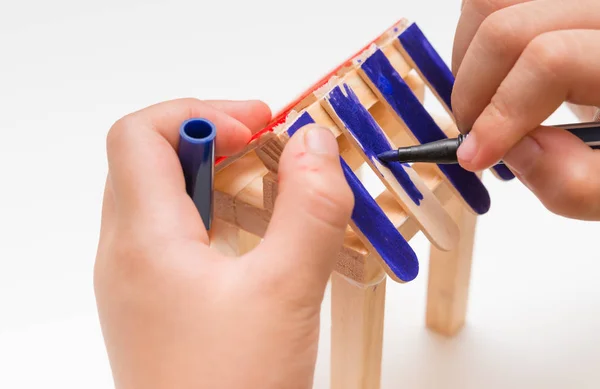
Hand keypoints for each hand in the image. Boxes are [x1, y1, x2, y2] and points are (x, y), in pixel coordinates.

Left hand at [94, 98, 353, 388]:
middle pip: (154, 160)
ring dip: (224, 183)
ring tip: (279, 198)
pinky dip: (221, 221)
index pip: (140, 133)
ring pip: (169, 199)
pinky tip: (263, 245)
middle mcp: (126, 256)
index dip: (200, 112)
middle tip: (277, 154)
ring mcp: (138, 282)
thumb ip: (308, 208)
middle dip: (219, 144)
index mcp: (142, 241)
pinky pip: (179, 237)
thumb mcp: (286, 292)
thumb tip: (315, 143)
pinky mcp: (157, 304)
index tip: (259, 125)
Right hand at [452, 0, 599, 219]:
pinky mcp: (556, 6)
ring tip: (483, 102)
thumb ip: (575, 180)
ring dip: (468, 61)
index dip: (501, 112)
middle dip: (473, 90)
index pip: (550, 61)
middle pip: (507, 27)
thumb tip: (515, 150)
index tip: (476, 156)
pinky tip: (494, 76)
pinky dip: (476, 40)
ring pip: (490, 4)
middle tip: (474, 133)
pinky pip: (496, 3)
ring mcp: (578, 4)